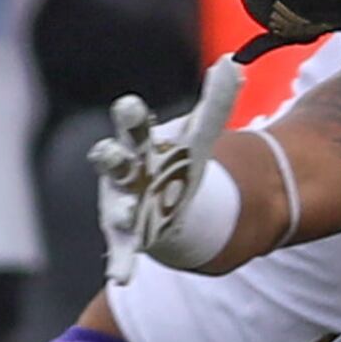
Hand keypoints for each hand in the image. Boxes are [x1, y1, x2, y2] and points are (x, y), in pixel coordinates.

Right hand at [89, 59, 244, 284]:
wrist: (164, 203)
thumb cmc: (172, 163)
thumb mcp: (197, 136)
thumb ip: (215, 103)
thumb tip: (232, 63)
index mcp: (138, 143)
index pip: (131, 125)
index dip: (129, 116)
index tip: (130, 106)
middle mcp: (122, 172)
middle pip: (113, 160)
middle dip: (110, 157)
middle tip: (108, 152)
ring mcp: (119, 203)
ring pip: (115, 205)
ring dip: (118, 210)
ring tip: (123, 214)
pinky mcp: (126, 235)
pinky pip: (121, 249)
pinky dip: (121, 263)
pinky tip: (122, 278)